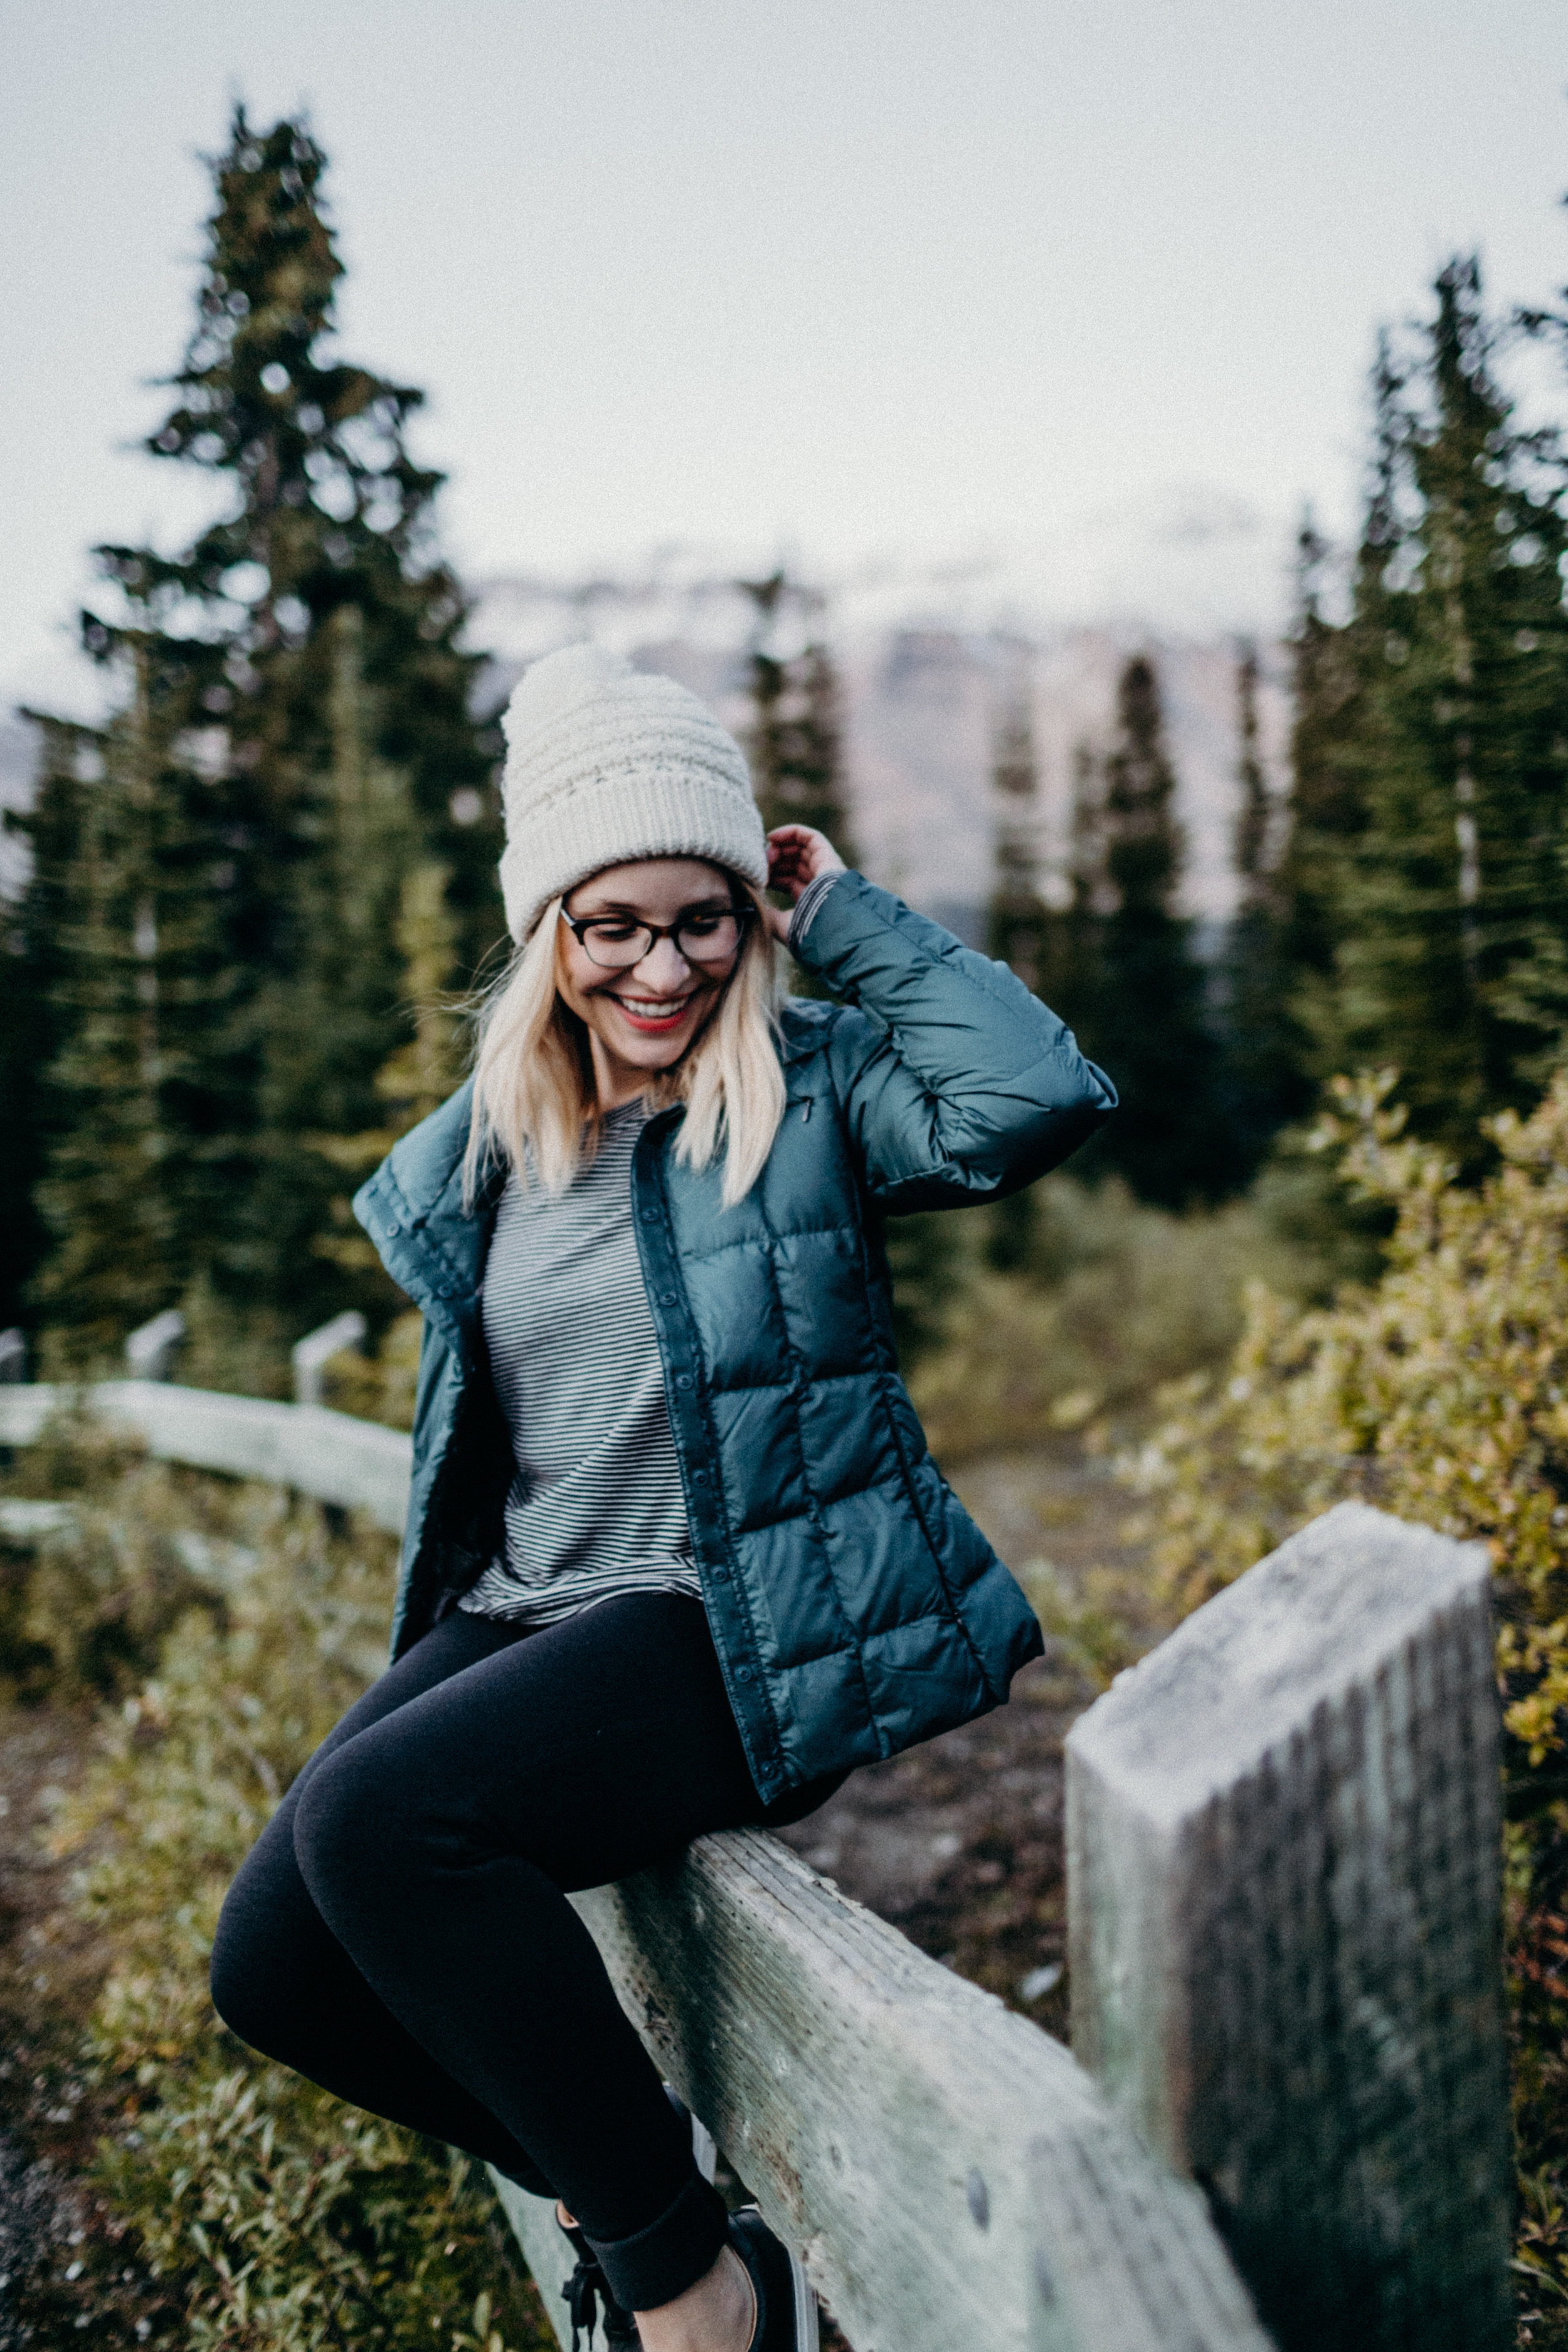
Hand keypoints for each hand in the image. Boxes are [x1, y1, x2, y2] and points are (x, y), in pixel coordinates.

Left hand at [764, 826, 846, 941]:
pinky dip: (791, 832)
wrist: (831, 927)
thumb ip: (767, 914)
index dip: (770, 875)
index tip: (755, 876)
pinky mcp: (828, 856)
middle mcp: (818, 883)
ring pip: (800, 849)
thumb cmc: (807, 932)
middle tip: (758, 864)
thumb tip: (750, 903)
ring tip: (765, 853)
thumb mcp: (781, 925)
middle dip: (773, 861)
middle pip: (793, 864)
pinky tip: (773, 837)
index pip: (787, 881)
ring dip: (780, 847)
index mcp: (809, 900)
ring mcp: (825, 868)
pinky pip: (810, 837)